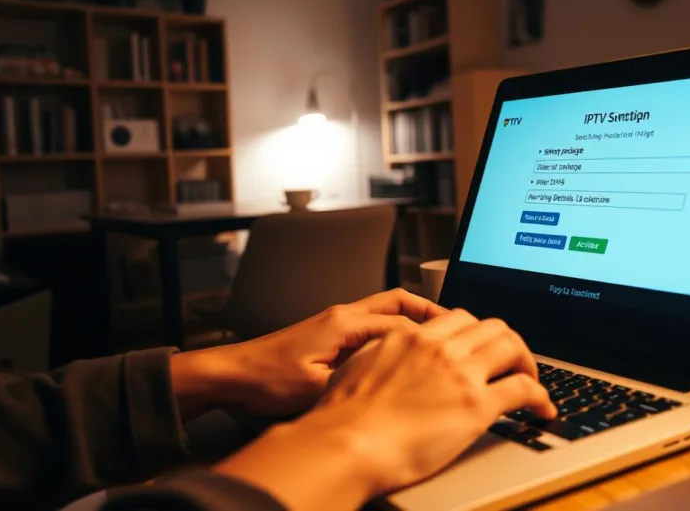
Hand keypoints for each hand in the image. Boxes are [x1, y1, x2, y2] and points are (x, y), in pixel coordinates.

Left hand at [169, 289, 446, 419]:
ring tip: (435, 338)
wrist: (233, 376)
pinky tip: (399, 352)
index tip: (456, 333)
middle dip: (429, 312)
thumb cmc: (267, 379)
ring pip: (385, 312)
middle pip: (397, 302)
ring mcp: (335, 323)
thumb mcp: (316, 387)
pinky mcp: (328, 335)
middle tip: (455, 327)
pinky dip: (391, 332)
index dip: (432, 326)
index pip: (401, 316)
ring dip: (410, 321)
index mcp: (345, 323)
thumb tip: (391, 381)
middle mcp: (343, 316)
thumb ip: (356, 379)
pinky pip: (371, 325)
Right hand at [213, 309, 554, 510]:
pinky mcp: (477, 404)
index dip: (476, 331)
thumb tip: (385, 359)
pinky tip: (543, 408)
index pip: (457, 318)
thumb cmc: (340, 417)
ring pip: (511, 345)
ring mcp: (460, 373)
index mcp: (410, 338)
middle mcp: (439, 347)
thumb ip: (379, 356)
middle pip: (490, 325)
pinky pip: (523, 389)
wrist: (345, 442)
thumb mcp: (356, 368)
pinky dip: (541, 396)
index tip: (481, 345)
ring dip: (528, 361)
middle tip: (512, 360)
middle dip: (506, 341)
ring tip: (532, 379)